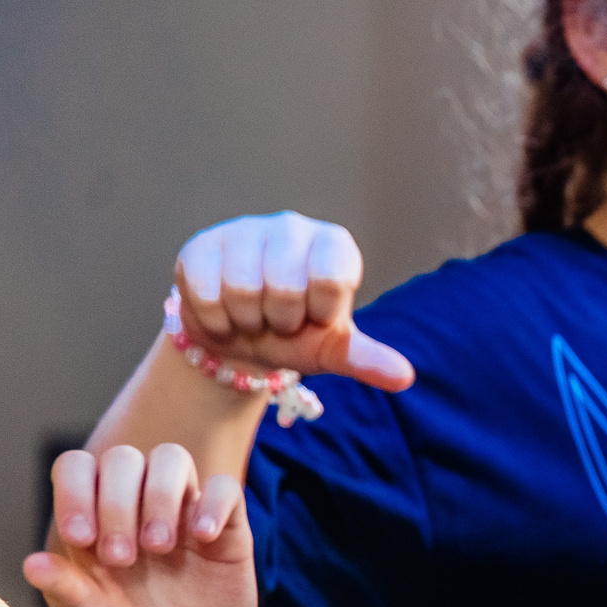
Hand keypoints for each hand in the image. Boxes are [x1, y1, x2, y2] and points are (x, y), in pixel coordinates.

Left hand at [29, 443, 258, 606]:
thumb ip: (66, 592)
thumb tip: (31, 565)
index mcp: (94, 519)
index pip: (78, 469)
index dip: (76, 491)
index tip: (82, 539)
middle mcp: (136, 506)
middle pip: (123, 459)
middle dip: (117, 504)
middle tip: (122, 558)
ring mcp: (182, 513)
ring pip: (170, 459)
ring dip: (160, 496)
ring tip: (159, 546)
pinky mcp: (226, 528)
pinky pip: (224, 488)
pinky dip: (213, 503)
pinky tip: (203, 537)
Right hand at [172, 211, 414, 390]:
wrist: (240, 337)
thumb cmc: (296, 335)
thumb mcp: (333, 348)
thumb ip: (367, 359)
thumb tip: (405, 378)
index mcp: (333, 246)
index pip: (332, 280)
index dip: (319, 312)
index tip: (315, 316)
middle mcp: (292, 228)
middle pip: (285, 286)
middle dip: (281, 320)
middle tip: (280, 320)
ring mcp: (244, 231)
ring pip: (242, 288)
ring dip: (247, 321)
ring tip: (253, 316)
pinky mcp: (202, 245)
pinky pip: (205, 291)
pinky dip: (216, 319)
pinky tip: (224, 314)